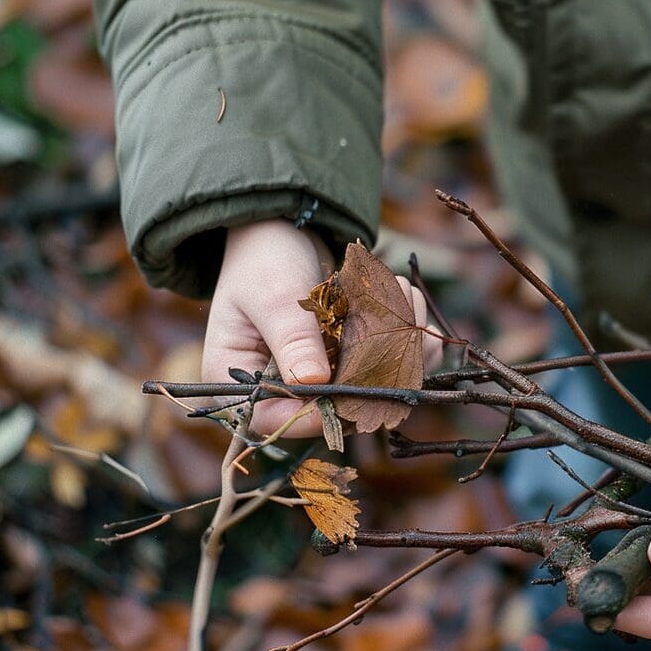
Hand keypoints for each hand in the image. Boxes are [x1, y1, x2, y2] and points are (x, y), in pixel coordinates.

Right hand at [202, 220, 432, 436]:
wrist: (282, 231)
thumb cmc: (263, 259)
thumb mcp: (273, 294)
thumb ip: (293, 338)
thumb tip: (315, 381)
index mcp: (238, 380)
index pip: (274, 418)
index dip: (316, 415)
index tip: (357, 391)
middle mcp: (275, 389)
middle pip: (326, 409)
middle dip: (369, 375)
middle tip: (403, 329)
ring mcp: (314, 378)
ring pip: (360, 389)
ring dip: (394, 350)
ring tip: (406, 299)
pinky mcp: (342, 363)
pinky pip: (375, 368)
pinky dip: (399, 341)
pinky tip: (412, 309)